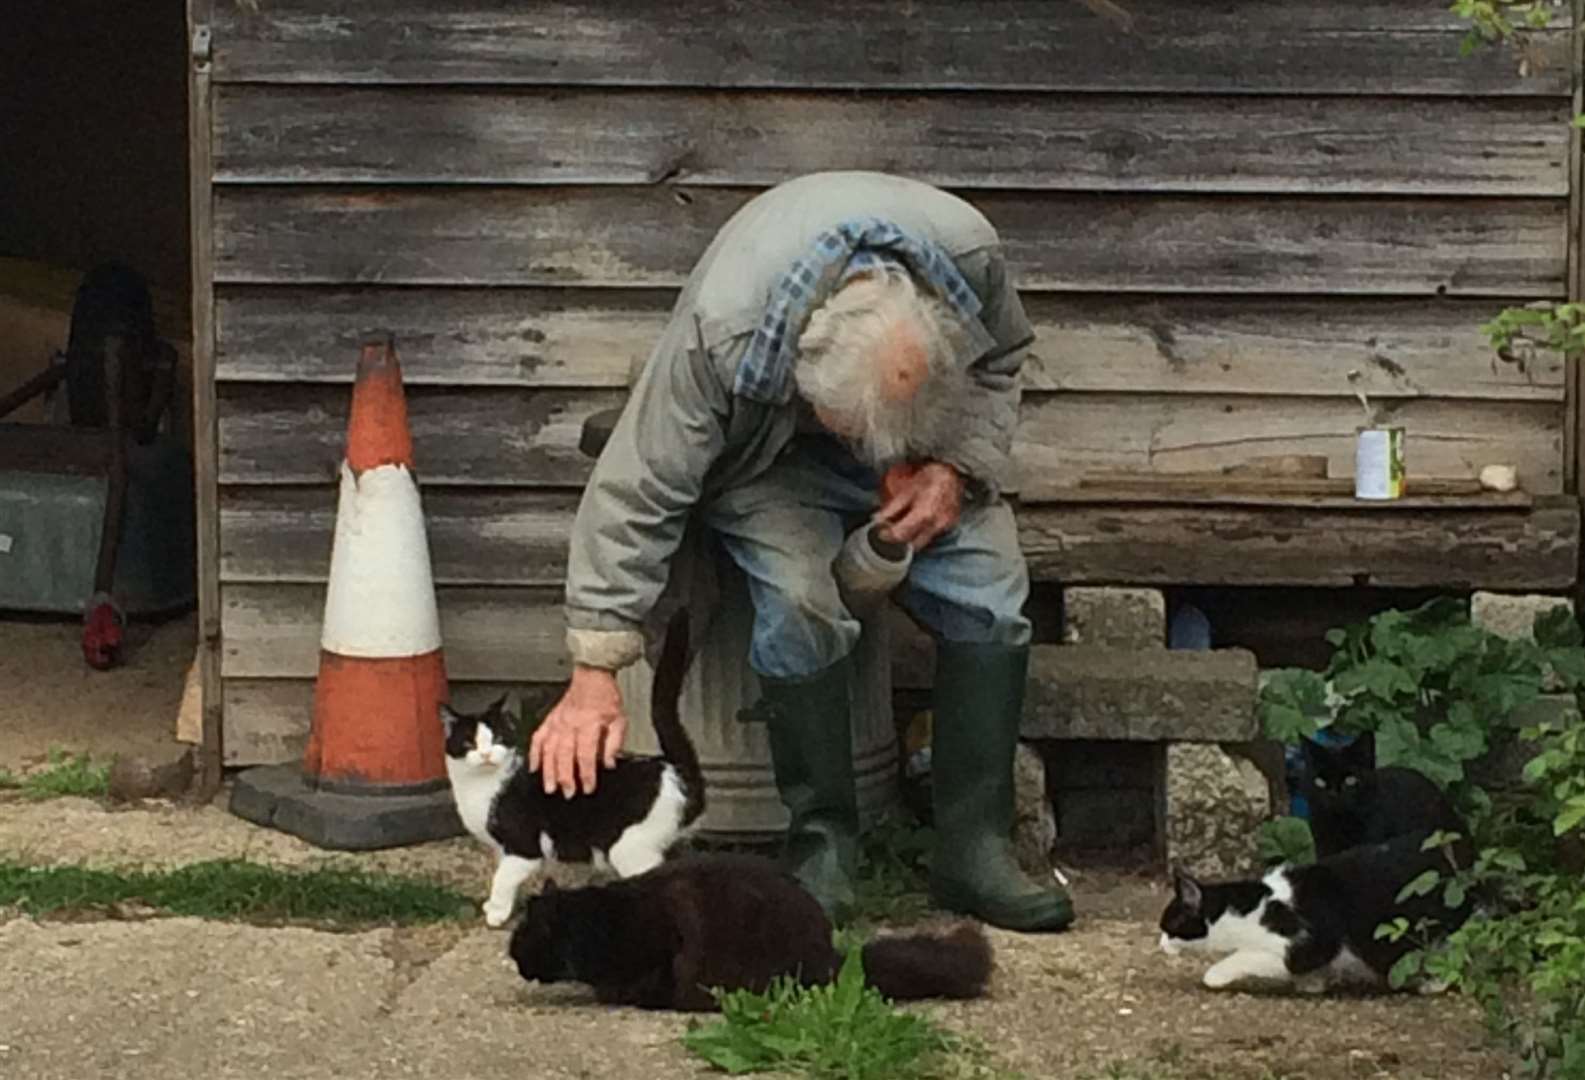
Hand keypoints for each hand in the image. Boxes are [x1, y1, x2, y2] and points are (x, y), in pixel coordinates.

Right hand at [528, 666, 627, 797]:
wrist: (592, 676)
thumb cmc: (605, 697)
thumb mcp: (619, 720)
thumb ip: (614, 743)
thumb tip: (609, 763)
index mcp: (589, 724)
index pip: (586, 754)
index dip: (586, 773)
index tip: (588, 787)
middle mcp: (570, 724)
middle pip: (564, 755)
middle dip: (565, 777)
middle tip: (567, 793)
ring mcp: (557, 722)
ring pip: (549, 750)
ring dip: (548, 771)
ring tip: (550, 787)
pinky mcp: (550, 720)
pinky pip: (538, 738)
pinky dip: (534, 754)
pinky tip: (534, 767)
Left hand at [874, 461, 964, 548]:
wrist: (953, 473)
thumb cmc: (930, 478)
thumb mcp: (907, 491)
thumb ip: (892, 508)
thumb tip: (877, 519)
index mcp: (923, 514)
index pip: (901, 535)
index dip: (888, 535)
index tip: (881, 533)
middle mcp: (936, 524)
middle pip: (912, 544)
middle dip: (899, 540)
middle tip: (890, 531)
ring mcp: (945, 527)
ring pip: (923, 542)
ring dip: (911, 538)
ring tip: (902, 527)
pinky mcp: (950, 526)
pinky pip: (932, 535)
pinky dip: (922, 532)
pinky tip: (918, 523)